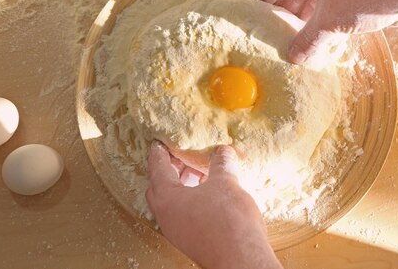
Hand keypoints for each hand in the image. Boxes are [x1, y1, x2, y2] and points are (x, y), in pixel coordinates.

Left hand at [146, 141, 282, 268]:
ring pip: (174, 201)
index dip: (160, 151)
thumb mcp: (225, 182)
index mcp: (166, 198)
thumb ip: (221, 163)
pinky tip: (211, 192)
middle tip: (183, 154)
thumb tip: (222, 151)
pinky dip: (192, 198)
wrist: (241, 260)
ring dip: (184, 184)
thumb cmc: (228, 221)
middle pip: (161, 185)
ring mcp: (177, 231)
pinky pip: (184, 213)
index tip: (160, 141)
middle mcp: (166, 216)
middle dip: (172, 168)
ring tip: (201, 171)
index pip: (157, 167)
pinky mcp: (190, 240)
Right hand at [257, 0, 397, 63]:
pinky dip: (324, 27)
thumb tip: (292, 58)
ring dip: (306, 23)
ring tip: (294, 42)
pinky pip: (333, 13)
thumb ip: (308, 41)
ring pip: (316, 6)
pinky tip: (321, 42)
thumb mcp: (329, 22)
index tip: (252, 6)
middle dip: (285, 14)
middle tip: (271, 33)